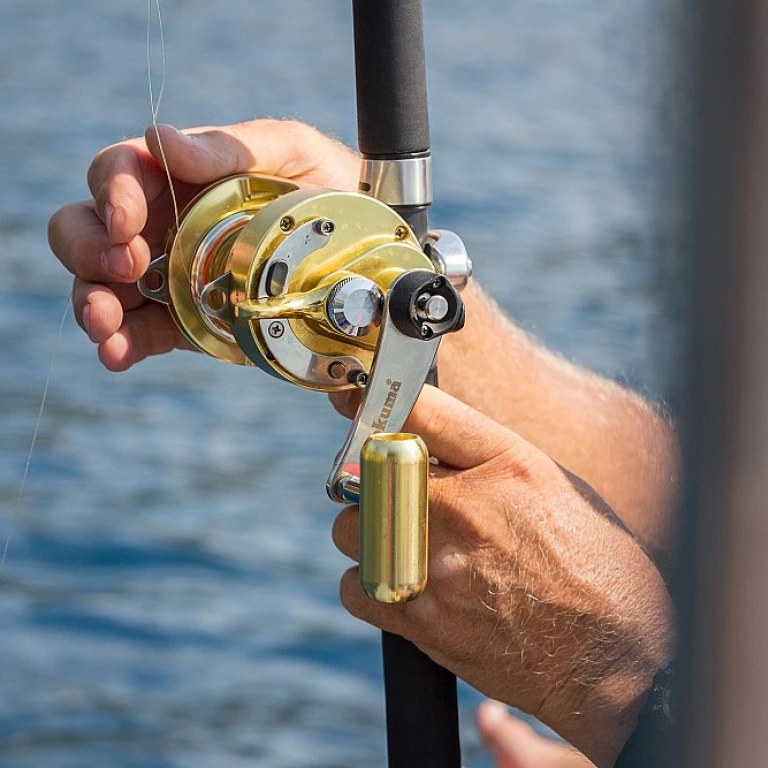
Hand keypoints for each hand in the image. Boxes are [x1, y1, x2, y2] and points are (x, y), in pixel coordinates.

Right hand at [48, 120, 359, 370]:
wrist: (357, 247)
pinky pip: (140, 332)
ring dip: (94, 305)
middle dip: (89, 249)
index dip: (110, 195)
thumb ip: (227, 148)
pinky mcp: (183, 321)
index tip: (124, 222)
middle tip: (124, 266)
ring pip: (103, 286)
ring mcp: (167, 275)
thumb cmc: (322, 184)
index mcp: (177, 175)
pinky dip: (122, 343)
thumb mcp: (287, 151)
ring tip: (105, 324)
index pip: (118, 174)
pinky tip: (118, 353)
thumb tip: (160, 140)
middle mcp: (160, 223)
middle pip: (88, 229)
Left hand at [330, 386, 673, 766]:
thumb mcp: (549, 484)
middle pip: (371, 470)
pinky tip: (396, 585)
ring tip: (398, 546)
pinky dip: (366, 584)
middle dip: (371, 481)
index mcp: (506, 463)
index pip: (421, 410)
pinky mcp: (424, 619)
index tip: (350, 400)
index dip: (374, 401)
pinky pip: (356, 586)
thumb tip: (420, 437)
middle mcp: (469, 506)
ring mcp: (441, 564)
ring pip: (351, 529)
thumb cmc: (591, 562)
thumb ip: (483, 456)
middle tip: (388, 496)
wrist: (616, 654)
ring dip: (365, 534)